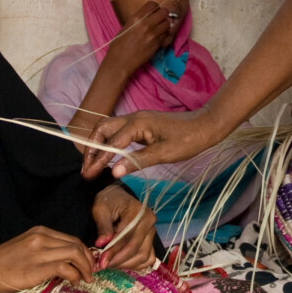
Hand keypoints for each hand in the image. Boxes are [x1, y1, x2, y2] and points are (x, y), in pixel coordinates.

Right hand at [0, 226, 95, 292]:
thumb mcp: (24, 251)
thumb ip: (44, 253)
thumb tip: (66, 267)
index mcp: (39, 232)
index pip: (72, 239)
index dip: (84, 252)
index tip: (88, 265)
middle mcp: (41, 237)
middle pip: (77, 244)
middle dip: (89, 260)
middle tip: (91, 273)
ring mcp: (39, 251)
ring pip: (75, 253)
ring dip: (85, 268)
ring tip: (86, 279)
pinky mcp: (35, 267)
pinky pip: (65, 267)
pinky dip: (74, 275)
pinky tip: (73, 282)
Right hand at [80, 108, 223, 178]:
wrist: (205, 126)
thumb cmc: (187, 140)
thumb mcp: (163, 154)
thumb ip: (136, 162)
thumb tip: (113, 172)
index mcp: (137, 123)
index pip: (110, 144)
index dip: (97, 160)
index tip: (88, 175)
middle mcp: (133, 118)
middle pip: (102, 129)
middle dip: (91, 148)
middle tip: (86, 169)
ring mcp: (136, 119)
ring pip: (109, 129)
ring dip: (98, 145)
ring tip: (92, 164)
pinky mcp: (141, 125)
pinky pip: (119, 131)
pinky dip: (109, 143)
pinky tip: (108, 156)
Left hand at [92, 185, 156, 270]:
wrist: (117, 198)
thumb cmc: (108, 202)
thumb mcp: (101, 210)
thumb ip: (103, 227)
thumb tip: (101, 244)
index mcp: (138, 212)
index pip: (126, 237)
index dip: (113, 251)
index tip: (101, 261)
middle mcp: (149, 222)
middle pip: (136, 248)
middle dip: (118, 260)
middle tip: (102, 265)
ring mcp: (152, 233)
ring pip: (142, 256)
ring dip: (125, 264)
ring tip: (109, 263)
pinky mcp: (151, 241)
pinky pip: (147, 259)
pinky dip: (134, 264)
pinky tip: (121, 262)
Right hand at [104, 2, 173, 76]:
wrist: (120, 61)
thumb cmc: (118, 45)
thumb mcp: (126, 27)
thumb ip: (138, 20)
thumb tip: (147, 16)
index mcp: (136, 18)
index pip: (152, 4)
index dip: (154, 7)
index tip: (153, 12)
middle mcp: (146, 24)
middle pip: (164, 12)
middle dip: (162, 15)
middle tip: (159, 19)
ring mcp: (153, 35)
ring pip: (167, 24)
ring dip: (165, 25)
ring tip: (159, 29)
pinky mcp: (157, 44)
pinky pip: (167, 36)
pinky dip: (165, 36)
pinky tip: (160, 37)